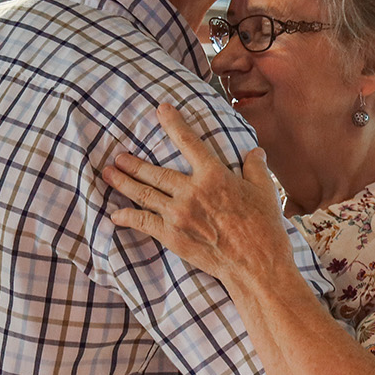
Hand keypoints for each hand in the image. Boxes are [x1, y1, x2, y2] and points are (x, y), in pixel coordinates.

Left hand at [104, 104, 296, 288]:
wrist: (256, 265)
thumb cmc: (264, 228)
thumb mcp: (265, 192)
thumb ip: (256, 168)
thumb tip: (254, 152)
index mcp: (214, 176)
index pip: (188, 142)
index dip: (173, 123)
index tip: (161, 109)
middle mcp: (191, 192)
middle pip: (154, 172)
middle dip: (133, 163)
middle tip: (118, 156)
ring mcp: (178, 215)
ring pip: (144, 194)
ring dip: (123, 183)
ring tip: (109, 174)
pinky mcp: (172, 237)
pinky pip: (143, 222)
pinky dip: (127, 217)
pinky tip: (116, 214)